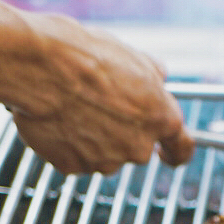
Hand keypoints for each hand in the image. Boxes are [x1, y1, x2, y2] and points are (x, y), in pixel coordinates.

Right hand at [0, 15, 195, 175]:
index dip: (175, 152)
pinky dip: (66, 143)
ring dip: (92, 137)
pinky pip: (73, 158)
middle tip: (98, 104)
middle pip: (136, 148)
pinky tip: (57, 118)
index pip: (182, 148)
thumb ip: (153, 77)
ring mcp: (104, 161)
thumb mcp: (133, 57)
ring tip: (73, 105)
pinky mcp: (72, 166)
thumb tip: (158, 78)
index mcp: (161, 118)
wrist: (41, 66)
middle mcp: (137, 147)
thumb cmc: (86, 57)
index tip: (168, 154)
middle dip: (121, 132)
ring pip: (103, 154)